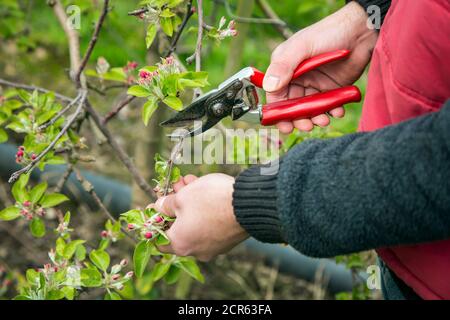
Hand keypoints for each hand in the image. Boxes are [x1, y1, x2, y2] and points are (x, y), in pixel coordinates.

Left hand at [152, 174, 247, 260]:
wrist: (248, 204)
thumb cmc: (210, 200)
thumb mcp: (182, 197)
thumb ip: (165, 204)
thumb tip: (159, 208)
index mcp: (180, 244)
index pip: (158, 239)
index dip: (154, 221)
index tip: (155, 206)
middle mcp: (196, 251)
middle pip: (178, 228)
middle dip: (175, 205)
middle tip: (176, 186)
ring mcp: (214, 247)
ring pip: (195, 224)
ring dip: (190, 204)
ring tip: (190, 181)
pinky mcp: (228, 240)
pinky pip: (210, 225)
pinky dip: (204, 210)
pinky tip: (204, 190)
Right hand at [264, 1, 377, 132]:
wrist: (360, 31)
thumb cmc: (328, 33)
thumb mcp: (302, 46)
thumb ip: (284, 66)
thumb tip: (269, 87)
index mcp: (284, 69)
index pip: (276, 95)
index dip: (278, 112)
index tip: (285, 125)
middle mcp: (297, 79)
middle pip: (292, 107)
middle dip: (299, 119)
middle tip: (307, 126)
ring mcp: (314, 85)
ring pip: (310, 109)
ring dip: (315, 118)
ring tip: (324, 120)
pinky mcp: (331, 89)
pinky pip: (328, 106)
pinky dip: (332, 111)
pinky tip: (338, 111)